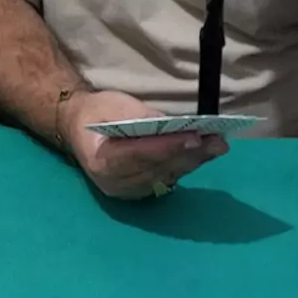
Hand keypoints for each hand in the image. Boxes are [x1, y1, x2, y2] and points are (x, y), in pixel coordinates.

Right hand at [60, 89, 228, 199]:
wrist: (79, 130)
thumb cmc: (96, 114)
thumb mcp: (112, 105)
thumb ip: (139, 116)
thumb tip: (171, 125)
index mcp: (101, 162)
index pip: (140, 155)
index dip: (168, 147)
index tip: (194, 137)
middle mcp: (114, 184)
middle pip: (158, 169)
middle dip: (189, 154)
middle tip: (216, 141)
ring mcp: (128, 192)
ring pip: (166, 176)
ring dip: (194, 161)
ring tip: (218, 146)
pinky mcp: (140, 192)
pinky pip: (167, 179)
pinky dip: (186, 165)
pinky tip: (205, 154)